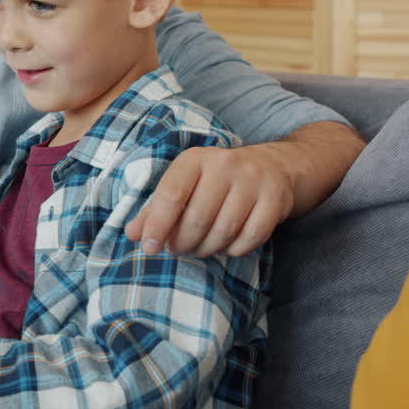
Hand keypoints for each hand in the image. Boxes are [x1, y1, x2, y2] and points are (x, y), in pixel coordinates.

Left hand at [125, 145, 293, 257]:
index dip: (157, 225)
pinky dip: (234, 250)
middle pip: (197, 218)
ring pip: (224, 230)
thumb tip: (133, 234)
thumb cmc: (213, 180)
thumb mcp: (182, 184)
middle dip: (183, 243)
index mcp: (194, 159)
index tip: (149, 248)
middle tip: (178, 250)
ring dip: (207, 249)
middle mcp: (224, 164)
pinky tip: (226, 246)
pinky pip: (251, 237)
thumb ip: (154, 209)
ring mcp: (252, 180)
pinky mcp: (275, 198)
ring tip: (199, 248)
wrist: (269, 167)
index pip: (171, 194)